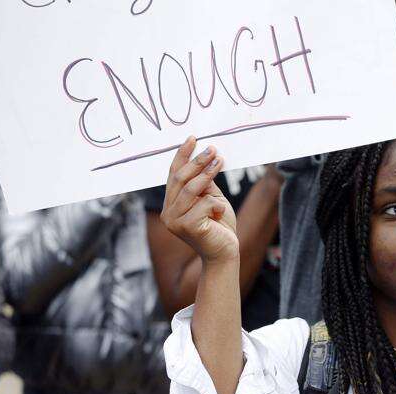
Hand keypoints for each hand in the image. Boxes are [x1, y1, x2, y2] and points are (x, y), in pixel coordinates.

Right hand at [161, 137, 237, 262]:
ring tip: (220, 162)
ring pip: (190, 190)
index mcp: (172, 204)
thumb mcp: (212, 199)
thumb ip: (204, 183)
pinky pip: (203, 204)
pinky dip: (216, 203)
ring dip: (207, 174)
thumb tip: (205, 158)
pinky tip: (222, 210)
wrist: (225, 252)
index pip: (173, 175)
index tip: (193, 139)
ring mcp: (175, 221)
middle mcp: (169, 213)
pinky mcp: (187, 227)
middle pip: (179, 180)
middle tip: (212, 150)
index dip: (182, 156)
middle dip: (197, 162)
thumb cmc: (219, 226)